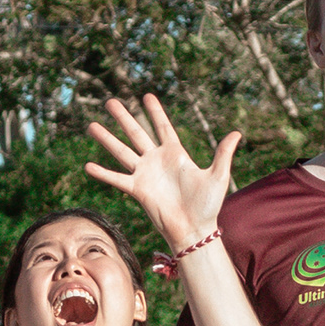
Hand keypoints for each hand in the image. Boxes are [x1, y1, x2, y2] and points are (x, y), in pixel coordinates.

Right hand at [81, 95, 239, 249]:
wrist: (194, 229)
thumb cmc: (208, 205)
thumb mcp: (218, 176)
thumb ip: (223, 153)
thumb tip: (237, 133)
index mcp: (176, 154)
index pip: (163, 127)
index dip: (155, 112)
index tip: (146, 95)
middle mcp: (157, 161)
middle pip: (137, 133)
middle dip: (124, 117)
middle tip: (110, 101)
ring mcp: (145, 175)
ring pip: (122, 151)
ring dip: (106, 140)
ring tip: (91, 125)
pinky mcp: (137, 190)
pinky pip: (117, 179)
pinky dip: (103, 173)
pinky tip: (88, 166)